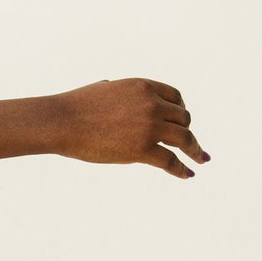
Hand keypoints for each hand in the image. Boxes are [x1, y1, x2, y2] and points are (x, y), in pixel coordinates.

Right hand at [55, 78, 210, 177]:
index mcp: (143, 87)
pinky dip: (182, 168)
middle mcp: (152, 104)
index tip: (181, 122)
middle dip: (186, 131)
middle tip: (189, 144)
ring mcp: (149, 126)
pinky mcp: (141, 149)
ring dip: (194, 149)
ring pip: (184, 138)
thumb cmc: (74, 106)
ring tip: (200, 158)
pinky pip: (170, 161)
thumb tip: (116, 95)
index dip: (180, 110)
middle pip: (183, 118)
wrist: (61, 121)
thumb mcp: (105, 90)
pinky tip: (188, 173)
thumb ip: (120, 93)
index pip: (175, 97)